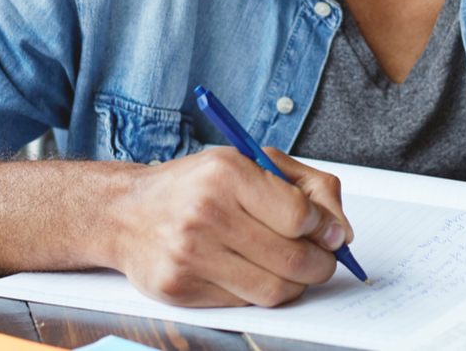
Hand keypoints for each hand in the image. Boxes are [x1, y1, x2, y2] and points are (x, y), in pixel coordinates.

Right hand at [108, 147, 353, 307]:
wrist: (125, 213)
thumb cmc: (194, 186)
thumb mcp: (250, 162)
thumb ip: (306, 187)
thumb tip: (340, 232)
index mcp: (226, 173)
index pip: (299, 215)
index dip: (324, 228)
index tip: (328, 231)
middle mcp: (206, 214)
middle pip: (293, 259)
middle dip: (321, 263)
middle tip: (323, 258)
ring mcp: (190, 255)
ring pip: (274, 290)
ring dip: (297, 284)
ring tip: (294, 268)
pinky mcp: (180, 289)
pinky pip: (245, 304)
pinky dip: (262, 292)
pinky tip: (255, 273)